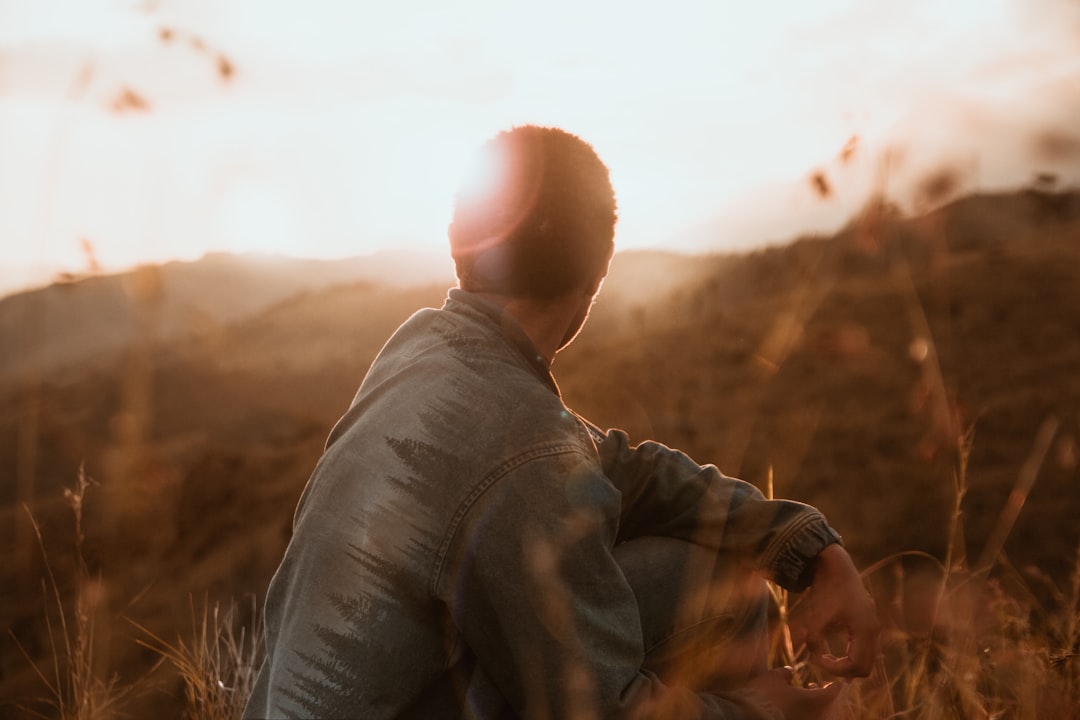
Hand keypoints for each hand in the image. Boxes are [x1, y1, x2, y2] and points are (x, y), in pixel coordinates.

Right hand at [743, 666, 844, 719]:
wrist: (748, 717)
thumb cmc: (763, 695)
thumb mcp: (773, 678)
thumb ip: (785, 673)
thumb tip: (790, 671)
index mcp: (816, 701)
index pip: (835, 692)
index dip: (835, 684)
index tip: (833, 679)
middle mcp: (817, 717)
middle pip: (832, 707)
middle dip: (826, 695)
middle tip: (816, 685)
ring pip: (823, 716)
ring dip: (818, 705)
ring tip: (807, 693)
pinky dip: (810, 713)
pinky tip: (798, 706)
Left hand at [789, 544, 879, 677]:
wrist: (836, 566)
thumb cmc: (826, 590)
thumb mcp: (816, 616)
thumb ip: (814, 641)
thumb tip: (816, 661)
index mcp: (865, 630)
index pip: (856, 665)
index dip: (836, 669)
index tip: (817, 659)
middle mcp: (874, 630)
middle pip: (866, 667)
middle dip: (844, 671)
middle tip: (823, 662)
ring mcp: (873, 627)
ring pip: (866, 659)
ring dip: (848, 664)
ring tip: (826, 657)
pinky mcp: (868, 623)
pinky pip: (864, 649)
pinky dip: (851, 655)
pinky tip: (832, 651)